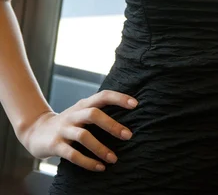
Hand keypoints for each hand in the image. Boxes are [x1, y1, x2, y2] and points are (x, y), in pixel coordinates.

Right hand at [18, 90, 138, 171]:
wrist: (35, 131)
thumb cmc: (68, 123)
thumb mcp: (81, 112)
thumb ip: (99, 112)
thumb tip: (128, 118)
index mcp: (83, 105)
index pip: (103, 96)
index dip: (119, 98)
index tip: (135, 104)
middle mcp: (74, 114)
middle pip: (94, 114)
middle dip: (112, 125)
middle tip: (128, 135)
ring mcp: (64, 129)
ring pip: (84, 136)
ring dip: (100, 148)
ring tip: (114, 159)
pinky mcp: (55, 145)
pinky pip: (72, 154)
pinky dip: (87, 162)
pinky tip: (99, 167)